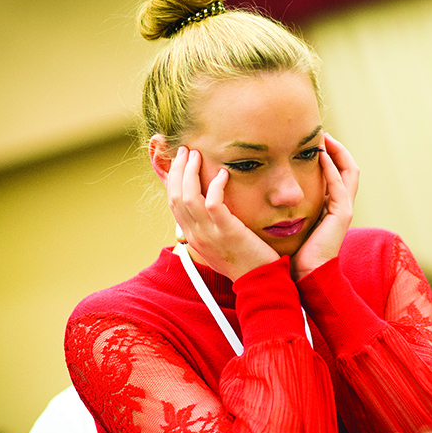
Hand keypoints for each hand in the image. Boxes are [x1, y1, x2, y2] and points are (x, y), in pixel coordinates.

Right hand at [168, 147, 279, 280]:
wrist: (259, 282)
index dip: (173, 179)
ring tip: (198, 154)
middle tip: (185, 150)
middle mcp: (195, 235)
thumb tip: (207, 210)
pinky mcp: (227, 232)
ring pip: (188, 197)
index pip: (173, 203)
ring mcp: (209, 234)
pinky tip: (224, 174)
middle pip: (175, 196)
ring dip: (191, 172)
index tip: (179, 161)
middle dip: (178, 170)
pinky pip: (213, 203)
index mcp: (192, 237)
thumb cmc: (244, 261)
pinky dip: (216, 185)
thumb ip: (209, 228)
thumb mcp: (219, 245)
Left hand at [291, 134, 358, 280]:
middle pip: (346, 168)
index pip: (334, 174)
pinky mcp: (342, 214)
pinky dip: (332, 168)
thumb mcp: (287, 223)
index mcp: (328, 207)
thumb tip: (260, 192)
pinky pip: (340, 184)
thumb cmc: (292, 252)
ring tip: (323, 136)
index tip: (310, 142)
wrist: (303, 275)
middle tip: (320, 133)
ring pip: (349, 171)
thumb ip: (281, 206)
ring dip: (337, 152)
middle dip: (336, 149)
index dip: (327, 156)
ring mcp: (344, 209)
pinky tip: (320, 155)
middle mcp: (340, 206)